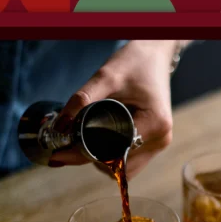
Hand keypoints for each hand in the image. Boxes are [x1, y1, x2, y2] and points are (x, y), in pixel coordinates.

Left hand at [50, 40, 180, 177]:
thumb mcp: (106, 76)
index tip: (59, 154)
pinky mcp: (154, 142)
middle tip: (66, 145)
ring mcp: (159, 143)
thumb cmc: (135, 61)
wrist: (155, 53)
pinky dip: (111, 156)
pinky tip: (98, 141)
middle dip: (90, 159)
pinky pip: (130, 161)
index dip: (84, 155)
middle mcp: (161, 138)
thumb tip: (59, 127)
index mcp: (154, 124)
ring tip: (82, 141)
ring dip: (102, 160)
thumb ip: (82, 99)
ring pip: (124, 169)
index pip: (114, 153)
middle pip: (119, 167)